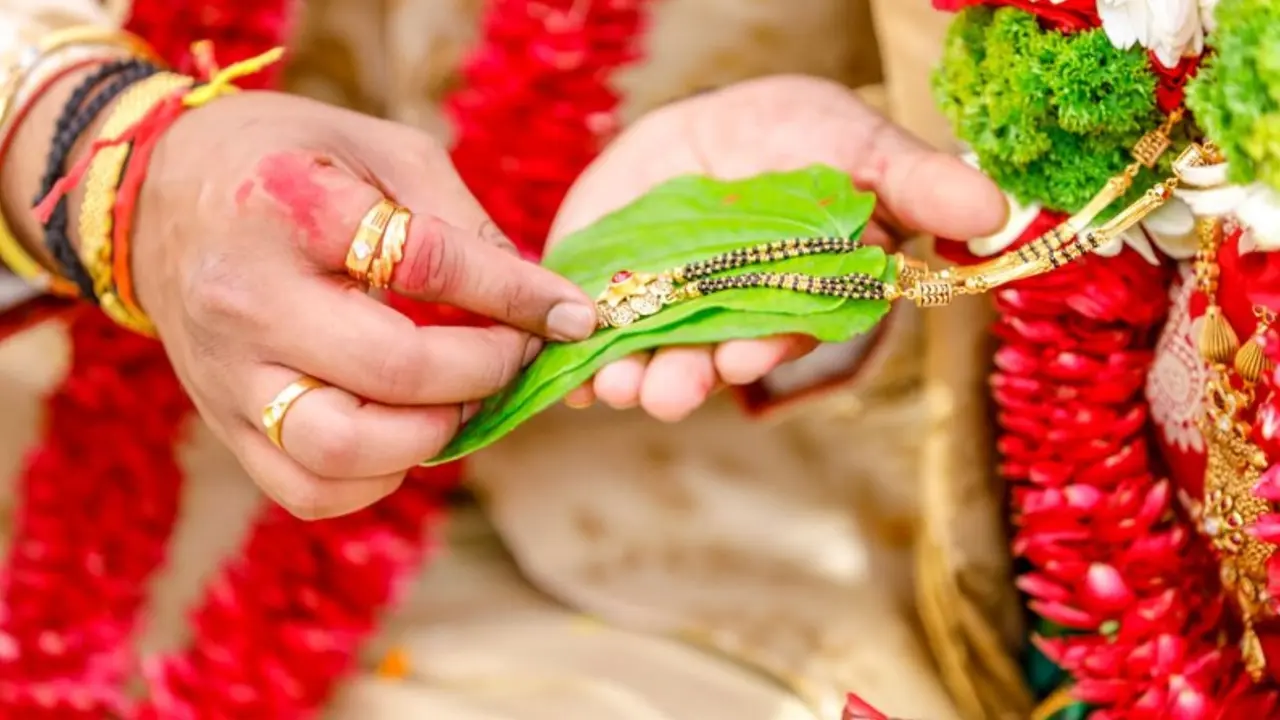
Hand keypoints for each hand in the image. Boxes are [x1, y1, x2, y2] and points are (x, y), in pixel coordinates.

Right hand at [111, 91, 595, 517]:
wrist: (155, 194)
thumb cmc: (287, 160)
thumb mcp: (378, 148)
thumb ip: (457, 220)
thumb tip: (539, 300)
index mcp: (290, 207)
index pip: (426, 264)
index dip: (517, 294)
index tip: (573, 315)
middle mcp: (247, 298)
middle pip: (391, 372)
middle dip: (484, 371)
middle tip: (517, 354)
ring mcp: (226, 372)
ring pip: (341, 451)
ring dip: (432, 434)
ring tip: (462, 398)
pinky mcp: (220, 422)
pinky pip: (306, 489)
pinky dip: (377, 479)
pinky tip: (407, 432)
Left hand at [548, 75, 1006, 421]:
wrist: (718, 123)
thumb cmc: (801, 137)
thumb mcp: (858, 146)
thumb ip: (914, 184)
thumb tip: (996, 216)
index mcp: (799, 299)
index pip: (787, 332)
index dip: (769, 342)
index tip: (750, 351)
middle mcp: (735, 319)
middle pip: (711, 357)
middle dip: (689, 376)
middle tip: (666, 392)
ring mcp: (672, 310)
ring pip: (651, 354)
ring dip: (631, 375)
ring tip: (614, 384)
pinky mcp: (616, 293)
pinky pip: (595, 331)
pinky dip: (576, 355)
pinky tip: (561, 372)